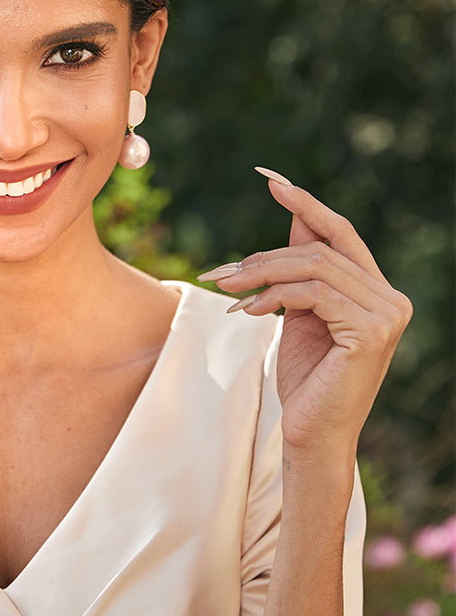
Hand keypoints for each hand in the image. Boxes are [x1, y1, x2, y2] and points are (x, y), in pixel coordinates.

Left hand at [200, 172, 411, 460]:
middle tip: (224, 272)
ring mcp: (387, 316)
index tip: (272, 180)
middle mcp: (392, 300)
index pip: (342, 234)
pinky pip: (313, 293)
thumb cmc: (306, 377)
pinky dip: (274, 295)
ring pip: (313, 267)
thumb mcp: (300, 312)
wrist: (311, 435)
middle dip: (267, 255)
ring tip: (229, 290)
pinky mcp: (370, 332)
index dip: (308, 205)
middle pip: (320, 249)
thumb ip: (302, 268)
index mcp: (379, 292)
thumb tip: (296, 211)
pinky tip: (248, 311)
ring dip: (263, 274)